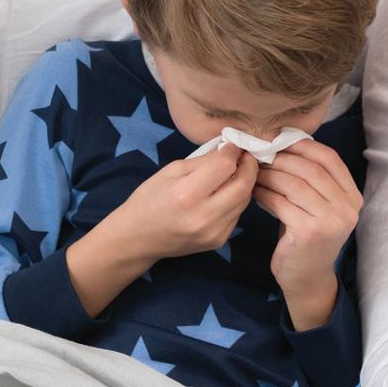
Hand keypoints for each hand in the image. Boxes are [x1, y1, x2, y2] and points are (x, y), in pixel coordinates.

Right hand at [64, 145, 259, 316]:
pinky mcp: (218, 241)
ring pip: (244, 201)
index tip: (233, 145)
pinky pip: (237, 214)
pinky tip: (225, 193)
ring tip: (236, 172)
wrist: (138, 238)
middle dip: (249, 167)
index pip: (225, 166)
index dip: (233, 152)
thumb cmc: (149, 199)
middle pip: (244, 185)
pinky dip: (236, 200)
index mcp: (187, 194)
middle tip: (245, 156)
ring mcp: (213, 232)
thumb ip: (203, 161)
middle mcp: (204, 215)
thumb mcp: (171, 170)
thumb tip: (228, 151)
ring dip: (244, 183)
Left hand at [253, 140, 362, 331]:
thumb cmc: (307, 236)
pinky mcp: (310, 231)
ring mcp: (331, 220)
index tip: (280, 140)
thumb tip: (282, 144)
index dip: (303, 145)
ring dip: (269, 174)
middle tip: (259, 155)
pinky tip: (254, 192)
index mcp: (352, 196)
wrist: (307, 279)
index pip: (329, 158)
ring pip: (294, 183)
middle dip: (281, 158)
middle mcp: (347, 207)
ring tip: (254, 172)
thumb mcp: (317, 205)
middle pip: (310, 168)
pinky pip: (281, 202)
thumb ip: (311, 179)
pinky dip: (264, 193)